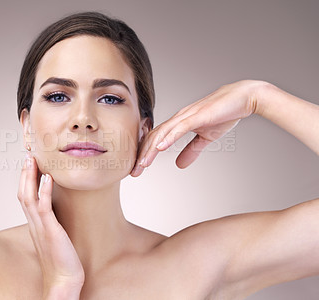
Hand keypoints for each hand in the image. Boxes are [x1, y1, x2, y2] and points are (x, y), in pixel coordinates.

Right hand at [17, 152, 84, 298]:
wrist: (63, 280)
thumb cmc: (62, 260)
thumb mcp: (55, 237)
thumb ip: (53, 224)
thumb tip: (58, 214)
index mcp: (35, 224)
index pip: (26, 197)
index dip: (26, 180)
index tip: (30, 164)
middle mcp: (34, 224)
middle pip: (23, 193)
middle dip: (25, 173)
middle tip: (28, 155)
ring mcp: (40, 227)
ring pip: (29, 197)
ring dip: (30, 177)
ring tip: (33, 160)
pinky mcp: (50, 231)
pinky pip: (44, 208)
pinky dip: (44, 191)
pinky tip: (48, 178)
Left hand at [131, 80, 264, 175]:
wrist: (243, 98)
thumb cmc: (224, 114)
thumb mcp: (205, 138)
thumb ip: (191, 150)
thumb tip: (179, 165)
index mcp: (179, 123)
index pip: (156, 139)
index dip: (145, 154)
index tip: (138, 168)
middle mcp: (178, 118)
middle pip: (154, 137)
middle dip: (142, 155)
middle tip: (134, 171)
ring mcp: (187, 116)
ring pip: (163, 133)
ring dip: (151, 149)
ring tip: (142, 164)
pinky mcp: (197, 116)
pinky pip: (180, 128)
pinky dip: (169, 138)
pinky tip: (160, 148)